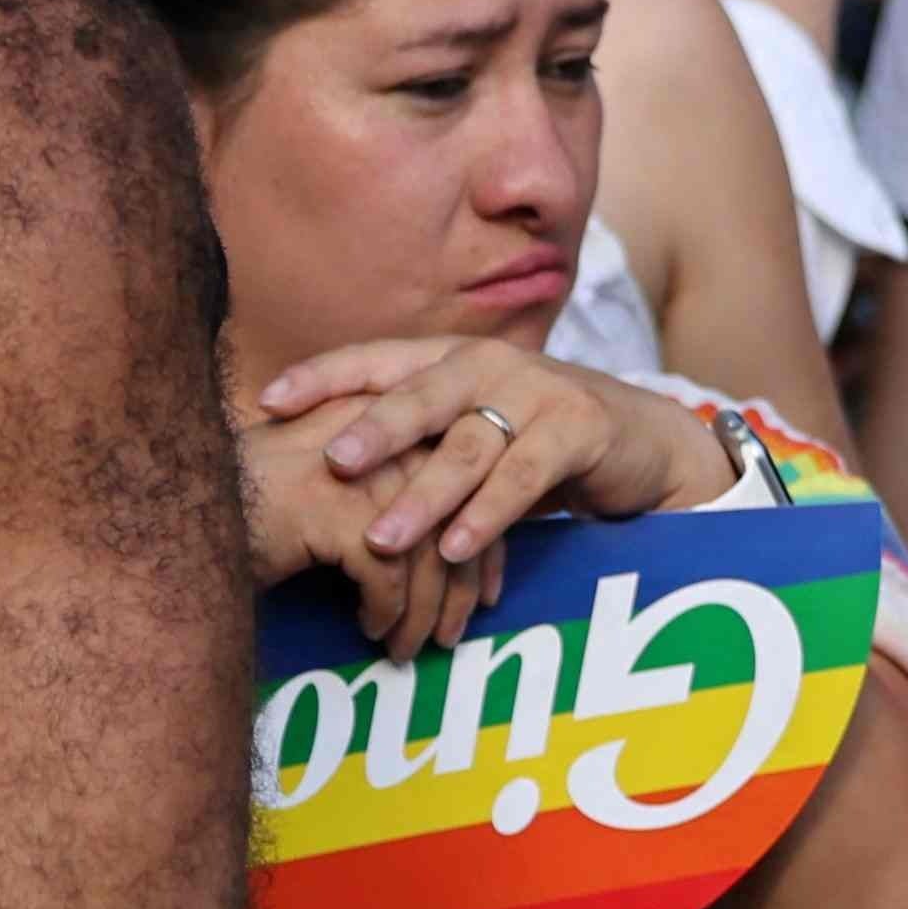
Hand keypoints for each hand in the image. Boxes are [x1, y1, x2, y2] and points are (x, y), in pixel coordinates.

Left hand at [242, 343, 731, 649]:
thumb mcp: (466, 433)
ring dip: (424, 496)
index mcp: (448, 359)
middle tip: (331, 462)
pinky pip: (525, 476)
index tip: (268, 401)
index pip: (375, 361)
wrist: (639, 441)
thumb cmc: (531, 442)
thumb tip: (311, 475)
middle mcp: (488, 365)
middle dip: (373, 430)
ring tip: (382, 539)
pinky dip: (489, 515)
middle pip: (420, 395)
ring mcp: (537, 392)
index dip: (322, 376)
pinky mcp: (579, 427)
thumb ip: (409, 444)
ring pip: (469, 446)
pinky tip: (457, 548)